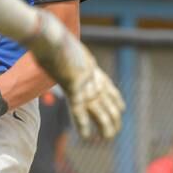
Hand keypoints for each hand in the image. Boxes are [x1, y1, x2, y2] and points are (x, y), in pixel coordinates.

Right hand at [27, 10, 124, 138]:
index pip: (109, 87)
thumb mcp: (64, 44)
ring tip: (106, 138)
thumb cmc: (52, 37)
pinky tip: (86, 137)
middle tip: (112, 133)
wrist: (49, 34)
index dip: (116, 99)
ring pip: (98, 110)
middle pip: (107, 102)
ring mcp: (83, 83)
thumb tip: (52, 42)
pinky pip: (79, 111)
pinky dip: (83, 125)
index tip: (122, 108)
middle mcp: (90, 78)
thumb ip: (65, 51)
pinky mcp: (73, 86)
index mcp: (90, 68)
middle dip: (112, 119)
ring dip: (105, 126)